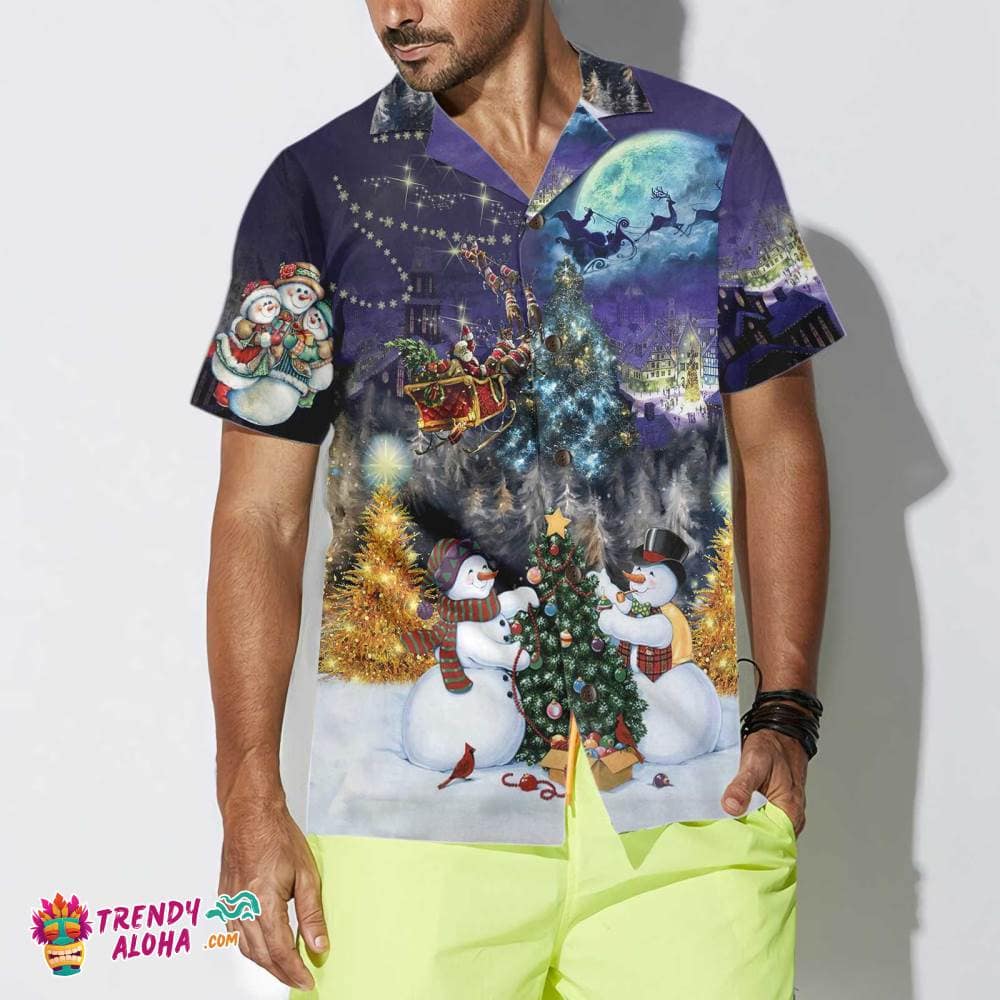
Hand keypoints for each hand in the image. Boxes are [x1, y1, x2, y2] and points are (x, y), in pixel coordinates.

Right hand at [219, 797, 328, 989]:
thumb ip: (312, 914)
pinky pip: (235, 933)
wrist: (251, 813)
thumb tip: (319, 946)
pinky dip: (250, 946)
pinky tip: (262, 945)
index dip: (294, 970)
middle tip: (300, 978)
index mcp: (263, 903)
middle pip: (261, 955)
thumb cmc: (277, 835)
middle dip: (281, 971)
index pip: (280, 951)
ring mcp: (230, 904)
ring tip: (285, 967)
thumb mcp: (306, 874)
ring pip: (245, 947)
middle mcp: (242, 908)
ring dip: (265, 962)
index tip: (307, 980)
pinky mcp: (225, 898)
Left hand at [721, 729, 808, 835]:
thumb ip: (743, 786)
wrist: (780, 734)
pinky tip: (730, 819)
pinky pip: (761, 821)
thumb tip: (730, 808)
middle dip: (745, 841)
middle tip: (719, 840)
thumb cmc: (772, 747)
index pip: (771, 843)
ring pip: (763, 831)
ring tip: (722, 832)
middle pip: (766, 841)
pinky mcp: (774, 809)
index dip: (750, 846)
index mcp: (790, 813)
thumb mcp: (755, 762)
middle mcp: (790, 819)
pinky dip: (747, 820)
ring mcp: (783, 815)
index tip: (728, 845)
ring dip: (745, 830)